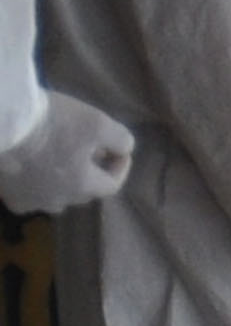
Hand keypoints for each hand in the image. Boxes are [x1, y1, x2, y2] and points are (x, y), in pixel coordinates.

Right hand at [0, 94, 129, 212]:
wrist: (0, 125)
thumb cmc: (52, 123)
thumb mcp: (97, 123)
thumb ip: (120, 139)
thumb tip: (124, 149)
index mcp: (81, 187)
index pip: (112, 185)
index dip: (120, 167)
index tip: (119, 150)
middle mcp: (55, 201)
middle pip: (82, 191)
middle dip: (91, 171)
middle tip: (89, 148)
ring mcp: (28, 200)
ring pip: (54, 194)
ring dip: (63, 178)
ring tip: (60, 155)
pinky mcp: (6, 194)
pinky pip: (28, 192)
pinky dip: (36, 181)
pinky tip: (33, 164)